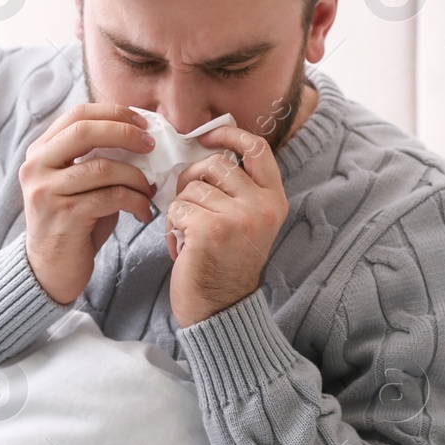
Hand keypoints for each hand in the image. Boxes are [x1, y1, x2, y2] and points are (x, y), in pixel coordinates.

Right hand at [20, 103, 154, 303]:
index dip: (113, 113)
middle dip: (125, 133)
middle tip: (151, 145)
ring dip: (136, 177)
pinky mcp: (64, 216)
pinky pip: (111, 197)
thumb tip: (141, 137)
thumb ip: (96, 158)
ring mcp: (47, 191)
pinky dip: (135, 201)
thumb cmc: (74, 224)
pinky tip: (143, 211)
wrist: (50, 270)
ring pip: (103, 167)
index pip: (77, 116)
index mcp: (40, 152)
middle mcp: (37, 167)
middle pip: (84, 131)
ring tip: (149, 189)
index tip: (142, 121)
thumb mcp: (78, 184)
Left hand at [165, 124, 288, 327]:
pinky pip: (177, 208)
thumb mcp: (246, 221)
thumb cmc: (225, 264)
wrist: (220, 310)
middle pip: (215, 164)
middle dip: (191, 179)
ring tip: (189, 236)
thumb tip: (204, 152)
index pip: (257, 149)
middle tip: (188, 206)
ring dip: (181, 210)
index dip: (229, 133)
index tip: (207, 136)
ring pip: (191, 187)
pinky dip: (171, 227)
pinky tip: (181, 247)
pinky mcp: (211, 230)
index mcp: (273, 200)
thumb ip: (236, 189)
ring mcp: (238, 217)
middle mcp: (261, 206)